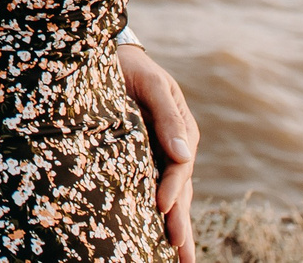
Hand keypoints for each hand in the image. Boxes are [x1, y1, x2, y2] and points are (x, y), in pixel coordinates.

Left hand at [118, 42, 198, 262]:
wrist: (117, 58)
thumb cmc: (134, 69)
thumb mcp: (152, 84)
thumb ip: (168, 117)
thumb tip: (185, 155)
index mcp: (183, 132)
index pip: (180, 168)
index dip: (172, 188)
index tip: (162, 208)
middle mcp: (177, 149)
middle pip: (182, 192)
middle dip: (182, 225)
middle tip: (182, 256)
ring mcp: (164, 157)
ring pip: (174, 198)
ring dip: (176, 228)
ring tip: (180, 259)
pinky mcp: (147, 160)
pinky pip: (156, 190)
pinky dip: (162, 214)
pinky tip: (159, 236)